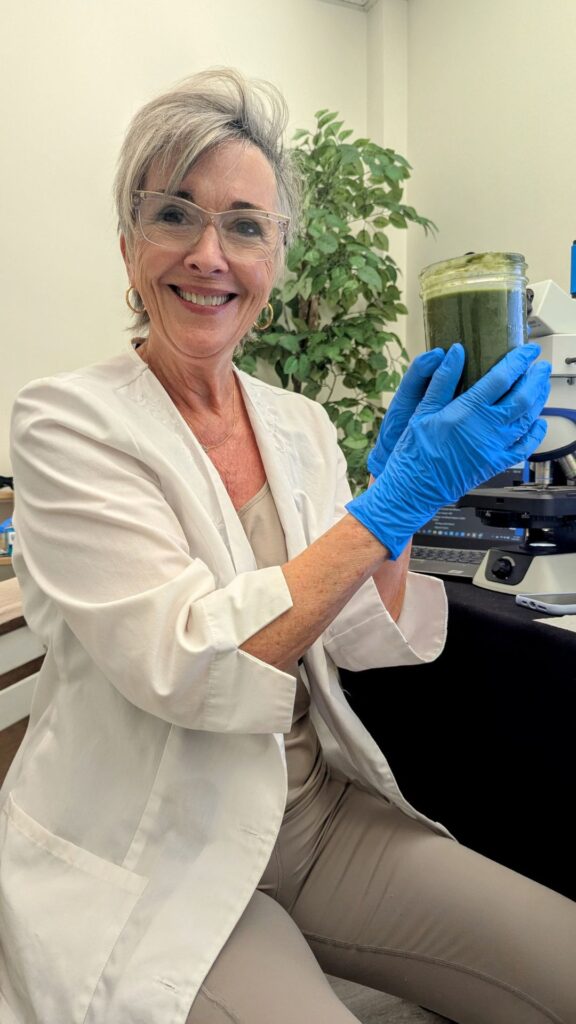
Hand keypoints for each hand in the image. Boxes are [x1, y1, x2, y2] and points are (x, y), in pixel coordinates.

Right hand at [347, 343, 550, 557]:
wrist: (415, 488)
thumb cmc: (415, 451)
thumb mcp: (422, 410)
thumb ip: (442, 380)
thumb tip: (455, 352)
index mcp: (467, 411)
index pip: (502, 378)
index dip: (518, 360)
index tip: (527, 350)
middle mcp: (486, 428)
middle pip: (522, 397)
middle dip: (535, 378)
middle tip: (540, 365)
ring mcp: (494, 448)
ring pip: (527, 419)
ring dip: (538, 399)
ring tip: (541, 385)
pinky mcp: (495, 464)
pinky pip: (524, 447)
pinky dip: (535, 433)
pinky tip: (538, 422)